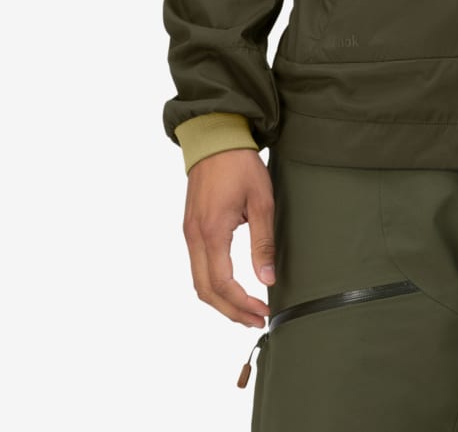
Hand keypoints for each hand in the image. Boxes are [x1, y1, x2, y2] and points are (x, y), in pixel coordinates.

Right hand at [182, 148, 276, 325]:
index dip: (242, 305)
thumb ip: (263, 243)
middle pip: (206, 291)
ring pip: (199, 282)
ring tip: (246, 309)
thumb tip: (268, 279)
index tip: (263, 312)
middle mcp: (194, 237)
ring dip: (221, 301)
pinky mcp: (191, 228)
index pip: (222, 285)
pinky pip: (197, 266)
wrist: (215, 138)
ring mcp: (189, 233)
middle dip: (231, 311)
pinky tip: (232, 287)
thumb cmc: (241, 165)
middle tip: (256, 319)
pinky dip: (213, 284)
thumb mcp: (261, 201)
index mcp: (212, 232)